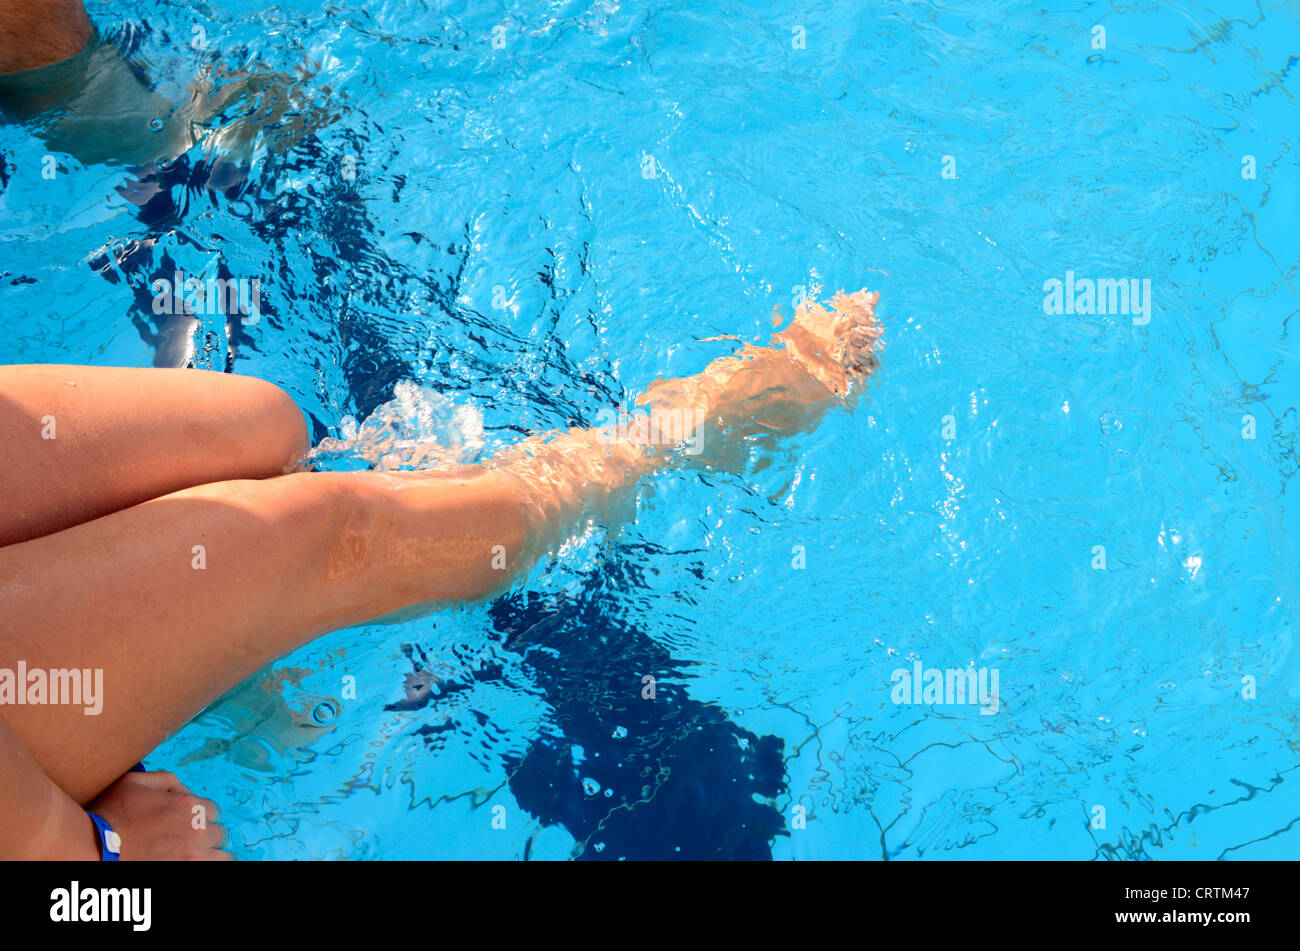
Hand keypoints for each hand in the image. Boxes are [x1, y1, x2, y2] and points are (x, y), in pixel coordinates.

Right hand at [86, 770, 230, 860]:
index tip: (186, 824)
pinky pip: (214, 870)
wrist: (93, 848)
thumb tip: (184, 790)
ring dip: (210, 855)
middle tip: (185, 842)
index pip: (213, 811)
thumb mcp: (136, 782)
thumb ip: (167, 780)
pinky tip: (192, 863)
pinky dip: (206, 865)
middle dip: (205, 836)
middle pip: (218, 834)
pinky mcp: (186, 872)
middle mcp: (198, 831)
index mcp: (191, 806)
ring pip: (222, 856)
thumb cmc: (110, 815)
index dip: (200, 816)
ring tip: (192, 856)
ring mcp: (194, 856)